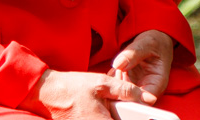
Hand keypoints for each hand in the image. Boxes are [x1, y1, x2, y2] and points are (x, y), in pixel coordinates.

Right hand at [18, 69, 154, 118]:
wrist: (47, 93)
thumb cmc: (73, 87)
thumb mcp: (102, 83)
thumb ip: (126, 90)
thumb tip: (148, 97)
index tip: (152, 118)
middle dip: (128, 118)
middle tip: (138, 112)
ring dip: (117, 118)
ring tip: (120, 110)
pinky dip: (109, 118)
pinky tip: (107, 111)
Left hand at [110, 29, 173, 99]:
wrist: (154, 41)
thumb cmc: (156, 42)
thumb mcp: (147, 43)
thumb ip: (134, 53)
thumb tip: (118, 64)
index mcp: (157, 83)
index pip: (143, 98)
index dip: (130, 93)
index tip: (122, 75)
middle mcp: (148, 89)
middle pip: (130, 98)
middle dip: (120, 86)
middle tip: (118, 69)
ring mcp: (137, 87)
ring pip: (121, 93)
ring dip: (115, 82)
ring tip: (118, 67)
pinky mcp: (129, 84)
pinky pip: (117, 87)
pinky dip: (113, 79)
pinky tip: (115, 69)